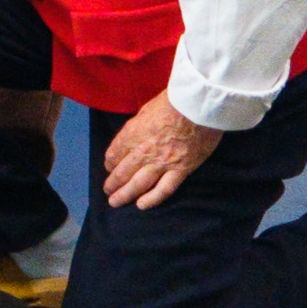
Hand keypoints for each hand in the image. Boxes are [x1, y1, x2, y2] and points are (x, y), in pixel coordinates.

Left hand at [101, 93, 224, 209]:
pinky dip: (152, 199)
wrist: (198, 106)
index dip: (110, 162)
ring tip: (115, 202)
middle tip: (107, 191)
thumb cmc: (172, 102)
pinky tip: (141, 205)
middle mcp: (143, 151)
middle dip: (112, 183)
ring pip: (139, 184)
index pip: (114, 153)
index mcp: (132, 134)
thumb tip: (132, 137)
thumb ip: (136, 127)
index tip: (109, 167)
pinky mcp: (181, 170)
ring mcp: (162, 162)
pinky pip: (164, 189)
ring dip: (124, 195)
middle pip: (123, 171)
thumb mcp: (145, 110)